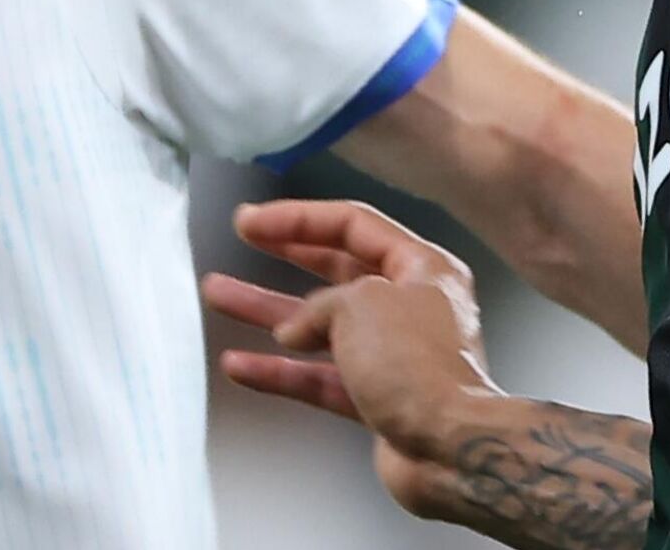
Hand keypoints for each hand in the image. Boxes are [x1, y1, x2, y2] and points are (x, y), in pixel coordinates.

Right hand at [201, 199, 501, 518]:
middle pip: (333, 270)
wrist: (450, 451)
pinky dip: (279, 372)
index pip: (352, 225)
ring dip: (267, 311)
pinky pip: (318, 377)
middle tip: (244, 238)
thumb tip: (296, 328)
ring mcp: (392, 355)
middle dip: (282, 256)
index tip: (253, 221)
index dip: (298, 218)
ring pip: (317, 325)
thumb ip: (319, 305)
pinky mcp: (377, 400)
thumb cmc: (420, 366)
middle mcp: (410, 306)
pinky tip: (240, 366)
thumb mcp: (361, 305)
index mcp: (423, 268)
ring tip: (219, 295)